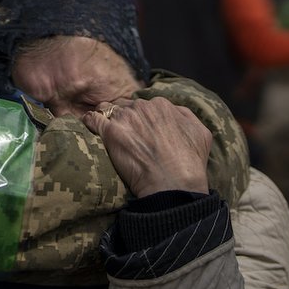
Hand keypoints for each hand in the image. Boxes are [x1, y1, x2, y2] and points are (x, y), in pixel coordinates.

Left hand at [82, 97, 210, 197]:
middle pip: (124, 106)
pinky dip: (89, 122)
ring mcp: (125, 118)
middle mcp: (143, 107)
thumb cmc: (189, 162)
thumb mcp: (200, 132)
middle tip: (123, 134)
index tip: (138, 129)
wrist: (173, 183)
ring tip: (104, 132)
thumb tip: (173, 110)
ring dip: (105, 118)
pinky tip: (89, 127)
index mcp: (162, 104)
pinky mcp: (110, 132)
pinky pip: (92, 119)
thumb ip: (184, 115)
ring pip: (107, 109)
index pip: (143, 104)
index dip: (139, 117)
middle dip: (123, 117)